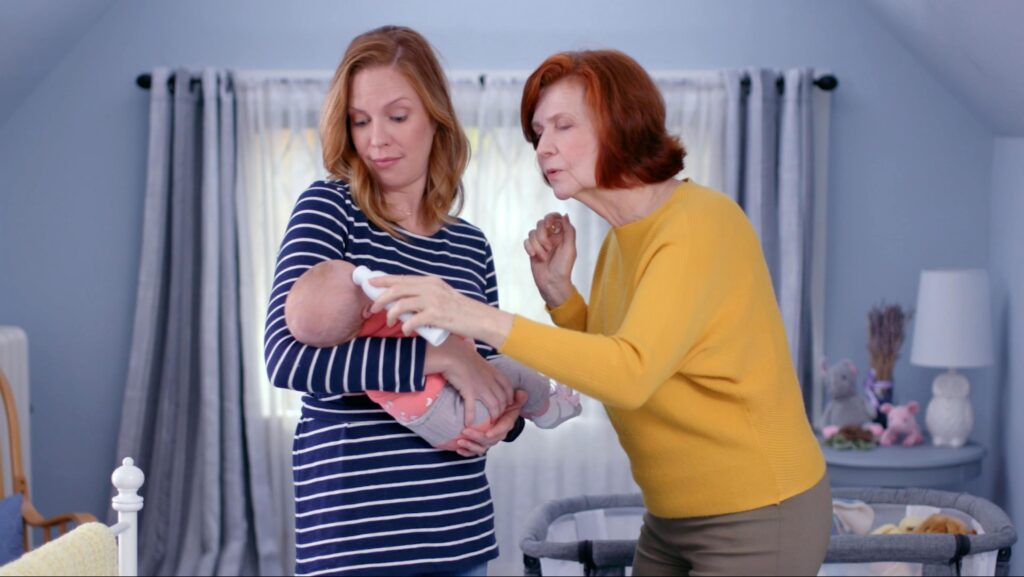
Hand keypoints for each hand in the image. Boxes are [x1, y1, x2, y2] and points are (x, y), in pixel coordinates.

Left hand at [369, 275, 513, 347]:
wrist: (480, 319)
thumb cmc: (461, 311)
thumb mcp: (442, 296)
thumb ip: (425, 296)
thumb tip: (405, 303)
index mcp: (431, 281)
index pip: (401, 278)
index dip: (383, 280)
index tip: (370, 282)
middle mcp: (430, 287)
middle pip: (397, 289)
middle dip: (380, 297)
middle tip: (372, 307)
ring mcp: (433, 300)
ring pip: (401, 303)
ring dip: (391, 314)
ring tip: (389, 322)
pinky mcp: (437, 315)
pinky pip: (413, 320)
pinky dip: (406, 326)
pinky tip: (405, 330)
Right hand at [425, 338, 513, 425]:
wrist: (452, 354)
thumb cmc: (461, 352)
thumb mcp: (476, 357)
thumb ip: (480, 364)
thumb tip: (477, 364)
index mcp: (493, 371)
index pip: (507, 386)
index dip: (510, 396)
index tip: (509, 402)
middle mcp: (490, 380)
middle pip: (502, 398)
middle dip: (502, 409)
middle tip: (499, 414)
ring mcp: (481, 387)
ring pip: (494, 405)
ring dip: (493, 414)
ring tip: (491, 421)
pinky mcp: (470, 392)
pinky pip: (472, 408)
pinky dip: (471, 416)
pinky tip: (469, 423)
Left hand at [454, 390, 526, 456]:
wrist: (500, 412)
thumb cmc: (505, 405)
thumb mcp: (513, 399)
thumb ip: (518, 397)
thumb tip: (522, 393)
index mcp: (506, 423)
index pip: (503, 429)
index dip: (496, 432)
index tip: (487, 433)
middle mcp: (499, 434)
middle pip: (490, 440)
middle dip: (477, 437)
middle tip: (465, 431)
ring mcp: (490, 440)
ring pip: (482, 447)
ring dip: (470, 446)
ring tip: (459, 442)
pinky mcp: (481, 443)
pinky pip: (475, 450)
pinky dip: (467, 452)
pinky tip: (459, 450)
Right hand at [524, 213, 576, 308]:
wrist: (552, 282)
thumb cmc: (563, 267)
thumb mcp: (570, 248)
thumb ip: (569, 231)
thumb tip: (565, 215)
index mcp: (561, 235)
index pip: (555, 218)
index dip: (550, 218)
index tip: (549, 225)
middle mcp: (551, 237)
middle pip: (541, 224)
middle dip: (543, 236)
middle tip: (549, 248)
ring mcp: (540, 243)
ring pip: (532, 233)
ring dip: (537, 245)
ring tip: (544, 256)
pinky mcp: (532, 249)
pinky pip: (526, 241)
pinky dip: (530, 248)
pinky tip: (534, 256)